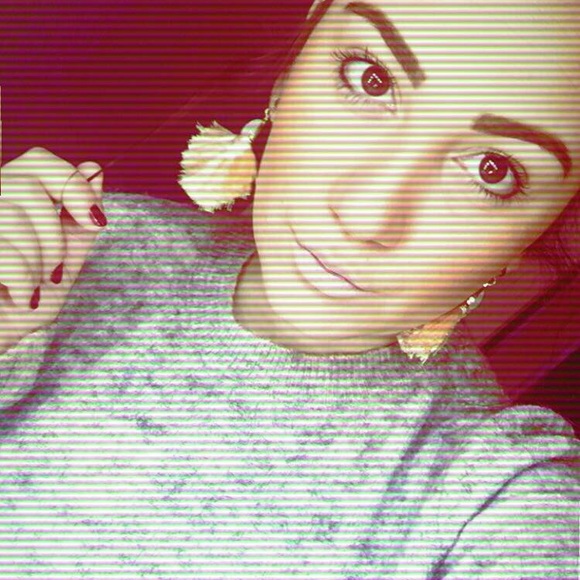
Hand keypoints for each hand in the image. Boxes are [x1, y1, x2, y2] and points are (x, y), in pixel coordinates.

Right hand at [0, 147, 106, 354]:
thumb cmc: (26, 303)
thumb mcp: (64, 260)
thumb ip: (78, 221)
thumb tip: (94, 170)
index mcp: (10, 198)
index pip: (40, 161)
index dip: (73, 185)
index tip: (95, 220)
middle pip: (31, 189)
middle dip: (55, 239)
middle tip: (52, 273)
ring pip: (15, 221)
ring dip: (37, 266)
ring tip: (30, 289)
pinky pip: (7, 253)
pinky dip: (23, 282)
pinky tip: (20, 298)